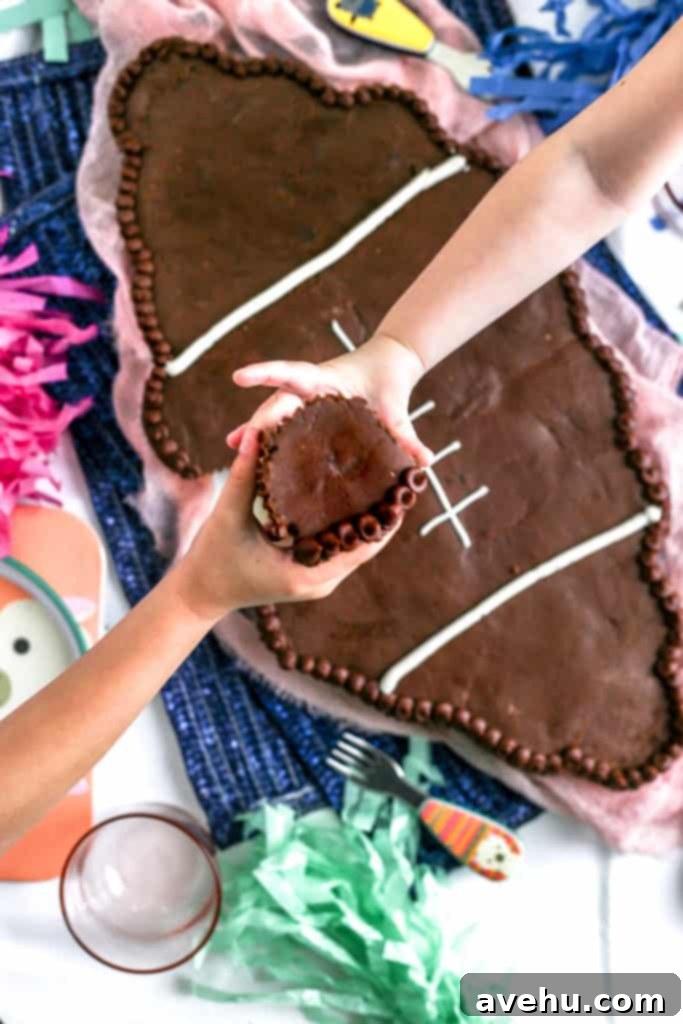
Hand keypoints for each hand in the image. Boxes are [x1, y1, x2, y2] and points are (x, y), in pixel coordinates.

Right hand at [174, 426, 400, 622]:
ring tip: (386, 483)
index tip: (399, 485)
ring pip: (357, 549)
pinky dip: (351, 526)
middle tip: (399, 477)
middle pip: (367, 547)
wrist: (201, 591)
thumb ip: (245, 473)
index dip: (385, 517)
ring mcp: (317, 580)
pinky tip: (358, 498)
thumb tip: (259, 431)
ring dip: (371, 520)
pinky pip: (341, 550)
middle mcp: (319, 582)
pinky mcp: (311, 574)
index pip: (362, 545)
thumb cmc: (212, 556)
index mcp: (305, 573)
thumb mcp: (228, 513)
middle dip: (383, 514)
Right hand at [226, 333, 432, 465]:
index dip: (267, 374)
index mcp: (326, 380)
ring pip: (276, 417)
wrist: (388, 367)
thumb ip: (407, 435)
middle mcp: (309, 391)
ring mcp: (306, 403)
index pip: (292, 374)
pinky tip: (256, 461)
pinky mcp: (309, 416)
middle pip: (277, 404)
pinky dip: (272, 442)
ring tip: (235, 456)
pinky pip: (287, 428)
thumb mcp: (397, 410)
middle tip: (235, 443)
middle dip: (256, 421)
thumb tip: (426, 462)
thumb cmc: (389, 384)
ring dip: (256, 434)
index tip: (239, 377)